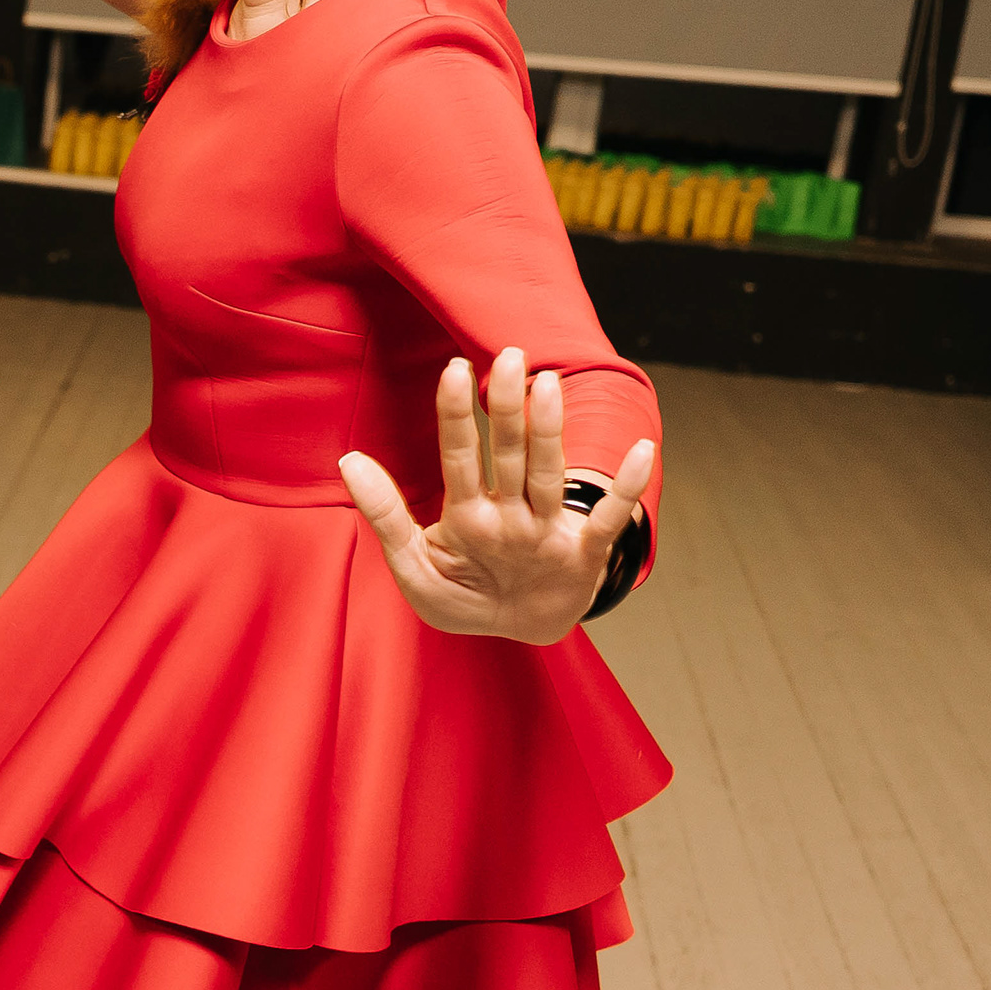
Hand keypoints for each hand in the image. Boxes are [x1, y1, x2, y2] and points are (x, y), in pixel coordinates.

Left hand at [336, 350, 654, 644]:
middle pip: (507, 452)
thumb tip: (349, 459)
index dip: (456, 415)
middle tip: (508, 356)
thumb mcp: (414, 565)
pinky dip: (623, 490)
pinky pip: (606, 520)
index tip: (454, 369)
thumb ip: (385, 516)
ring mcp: (547, 528)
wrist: (516, 633)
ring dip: (547, 431)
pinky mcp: (581, 554)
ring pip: (547, 473)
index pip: (459, 456)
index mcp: (468, 511)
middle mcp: (510, 510)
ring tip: (546, 385)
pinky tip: (641, 452)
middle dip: (506, 407)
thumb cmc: (464, 597)